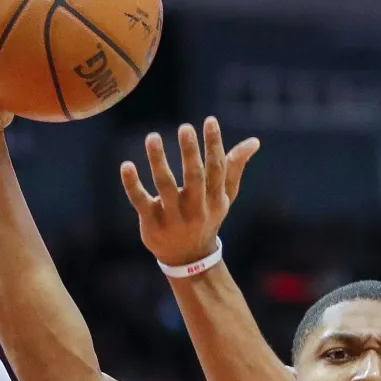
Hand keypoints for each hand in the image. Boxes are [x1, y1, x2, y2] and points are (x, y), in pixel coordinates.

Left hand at [120, 118, 259, 269]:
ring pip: (166, 187)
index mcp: (215, 199)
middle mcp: (196, 208)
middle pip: (194, 178)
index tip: (210, 121)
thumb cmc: (207, 217)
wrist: (189, 259)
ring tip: (153, 137)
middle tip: (185, 127)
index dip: (214, 145)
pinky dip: (132, 184)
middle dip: (190, 153)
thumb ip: (235, 167)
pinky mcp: (152, 223)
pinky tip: (127, 165)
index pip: (217, 170)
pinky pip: (141, 201)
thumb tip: (254, 141)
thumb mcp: (224, 196)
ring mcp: (173, 217)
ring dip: (159, 161)